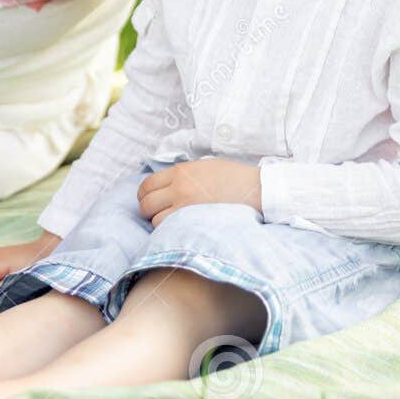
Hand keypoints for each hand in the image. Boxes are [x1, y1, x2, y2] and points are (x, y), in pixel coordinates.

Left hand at [137, 159, 261, 226]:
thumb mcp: (203, 167)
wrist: (255, 190)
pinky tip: (181, 229)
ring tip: (174, 223)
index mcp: (180, 171)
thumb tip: (164, 187)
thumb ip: (182, 176)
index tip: (149, 201)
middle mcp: (179, 187)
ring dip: (160, 223)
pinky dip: (171, 232)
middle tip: (159, 214)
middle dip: (148, 211)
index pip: (147, 185)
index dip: (144, 196)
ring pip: (155, 220)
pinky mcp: (194, 222)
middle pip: (146, 204)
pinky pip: (169, 230)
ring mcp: (185, 206)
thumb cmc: (233, 178)